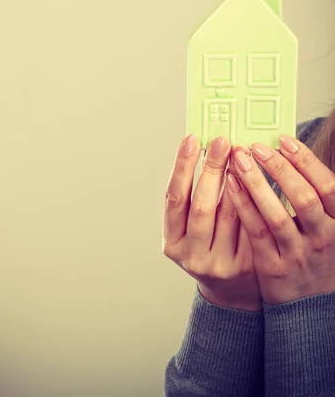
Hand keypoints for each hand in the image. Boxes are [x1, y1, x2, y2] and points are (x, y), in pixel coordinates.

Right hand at [163, 134, 262, 311]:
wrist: (233, 291)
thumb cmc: (212, 246)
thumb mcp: (194, 228)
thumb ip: (198, 197)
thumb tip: (208, 149)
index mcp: (172, 241)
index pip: (174, 198)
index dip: (181, 166)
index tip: (191, 138)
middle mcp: (191, 254)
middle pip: (201, 205)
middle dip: (211, 168)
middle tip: (222, 140)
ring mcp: (218, 263)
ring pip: (228, 215)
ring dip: (235, 180)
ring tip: (241, 152)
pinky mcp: (244, 266)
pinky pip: (250, 225)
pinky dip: (253, 200)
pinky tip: (258, 178)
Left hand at [229, 135, 334, 304]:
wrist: (309, 305)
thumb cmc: (313, 250)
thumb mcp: (325, 224)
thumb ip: (311, 194)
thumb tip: (286, 149)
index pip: (329, 187)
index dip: (307, 161)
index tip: (284, 140)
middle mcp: (322, 239)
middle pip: (304, 198)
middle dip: (279, 168)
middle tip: (256, 147)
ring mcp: (297, 255)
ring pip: (277, 216)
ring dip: (256, 184)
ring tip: (239, 159)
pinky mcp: (273, 267)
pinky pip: (256, 232)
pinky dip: (243, 205)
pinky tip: (230, 184)